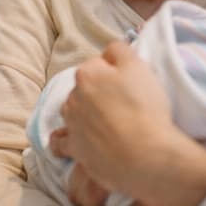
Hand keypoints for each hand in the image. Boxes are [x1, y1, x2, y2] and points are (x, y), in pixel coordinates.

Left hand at [52, 41, 205, 205]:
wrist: (145, 155)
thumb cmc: (145, 108)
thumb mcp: (138, 66)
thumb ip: (119, 50)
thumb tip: (109, 51)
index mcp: (87, 73)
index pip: (100, 62)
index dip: (117, 70)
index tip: (130, 81)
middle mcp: (72, 96)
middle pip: (85, 86)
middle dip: (99, 90)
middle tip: (123, 101)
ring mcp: (71, 124)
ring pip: (73, 110)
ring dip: (84, 112)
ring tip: (106, 122)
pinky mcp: (74, 149)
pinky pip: (60, 142)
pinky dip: (64, 139)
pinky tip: (74, 139)